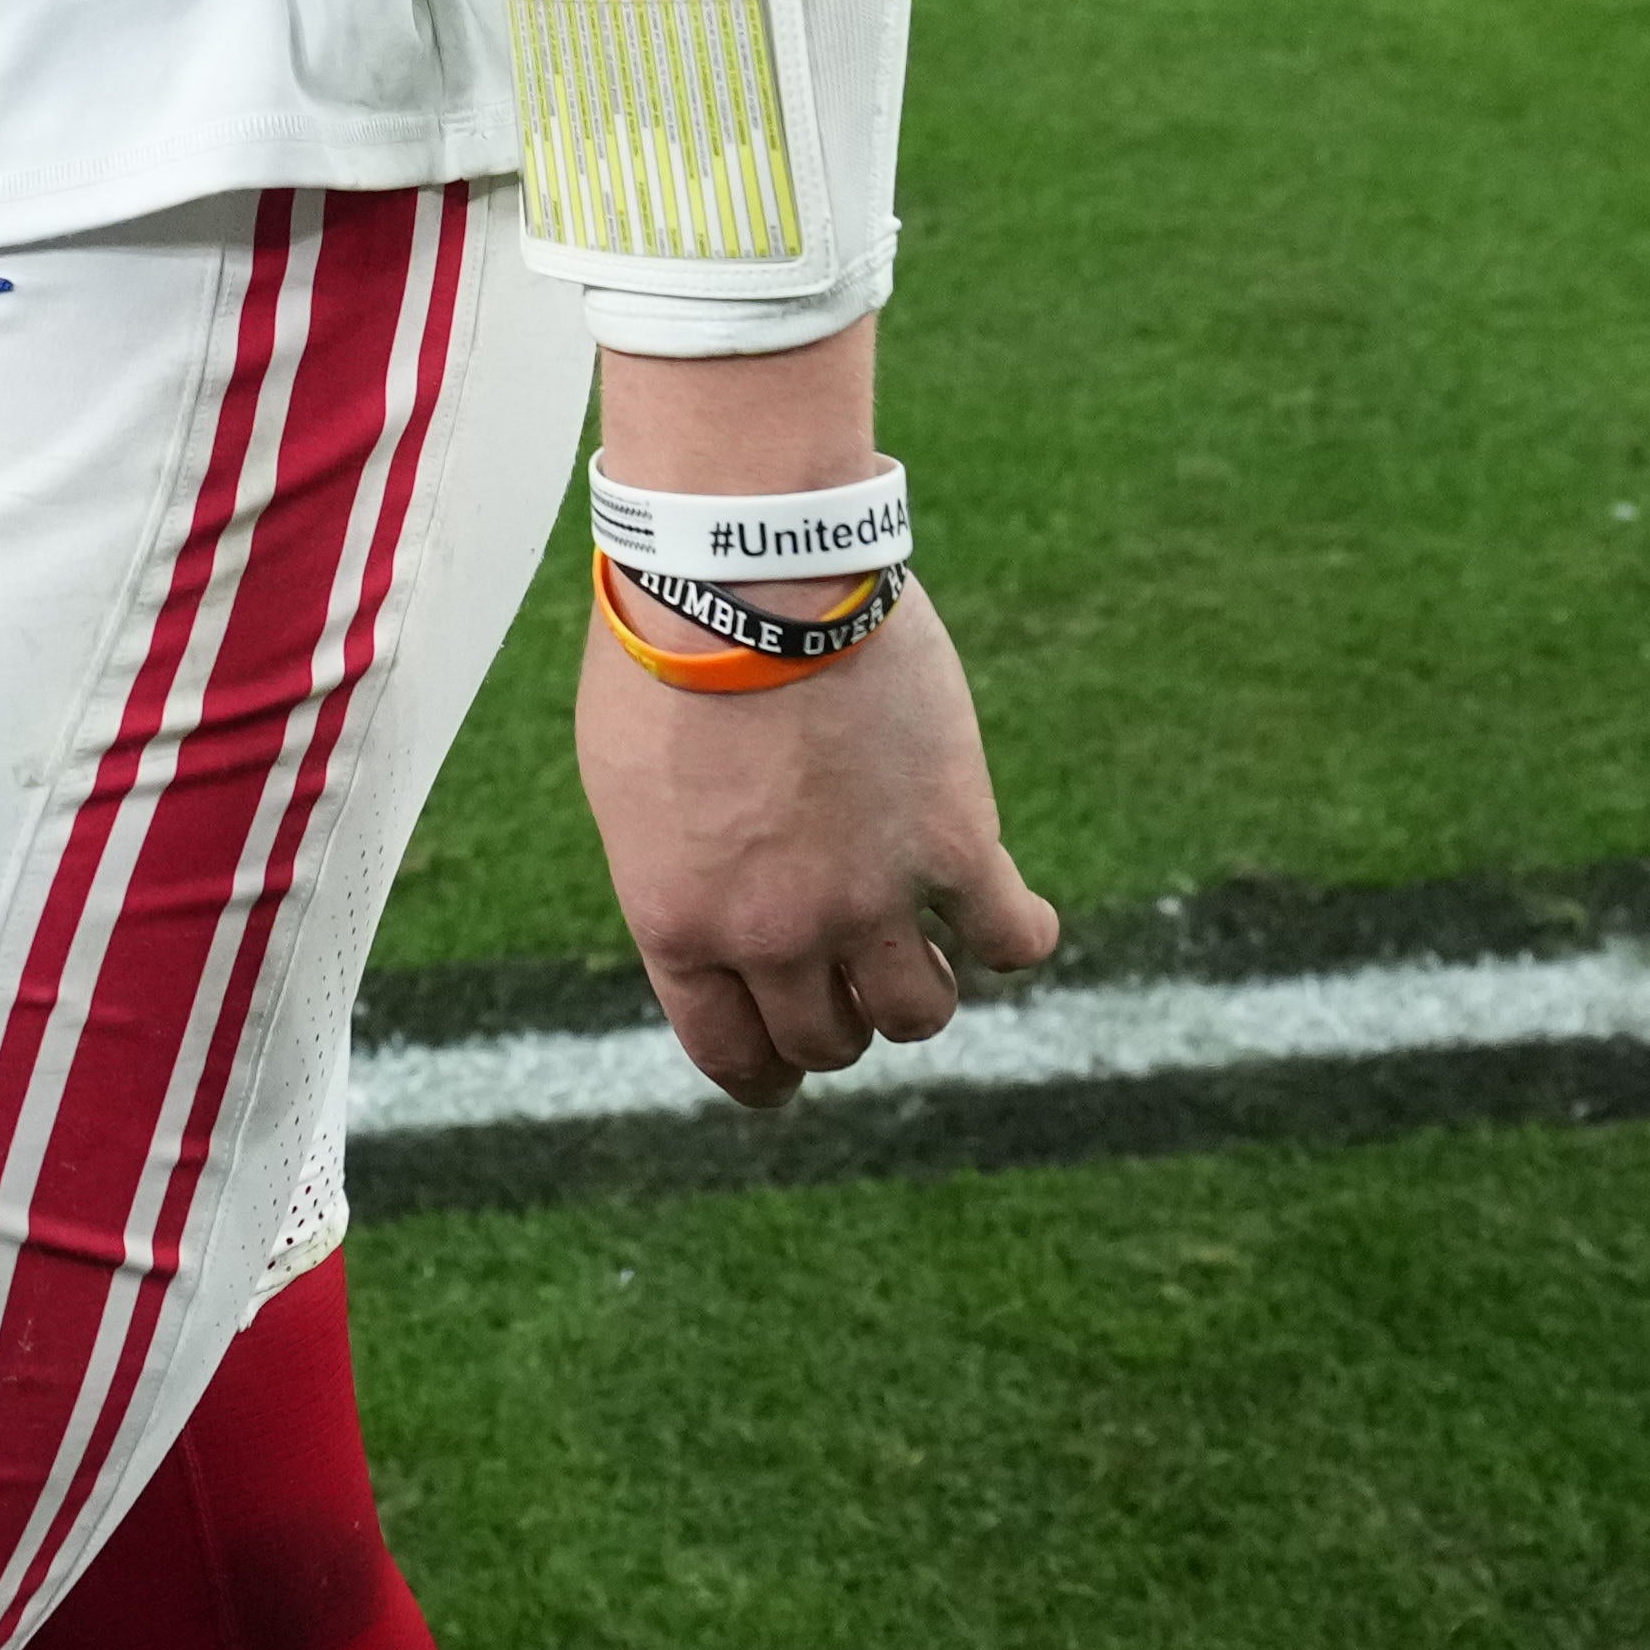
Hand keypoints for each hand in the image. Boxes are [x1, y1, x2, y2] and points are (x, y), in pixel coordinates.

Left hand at [575, 578, 1058, 1106]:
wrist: (748, 570)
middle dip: (842, 1020)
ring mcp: (869, 897)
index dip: (767, 1076)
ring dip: (921, 988)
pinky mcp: (954, 846)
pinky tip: (1012, 917)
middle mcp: (776, 933)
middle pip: (830, 1039)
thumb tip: (712, 910)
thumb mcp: (631, 785)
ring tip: (929, 944)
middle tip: (856, 980)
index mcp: (682, 922)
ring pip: (920, 1014)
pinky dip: (1018, 938)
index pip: (732, 1053)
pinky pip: (1011, 940)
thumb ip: (677, 867)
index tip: (785, 1079)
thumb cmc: (669, 648)